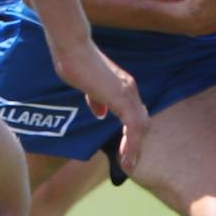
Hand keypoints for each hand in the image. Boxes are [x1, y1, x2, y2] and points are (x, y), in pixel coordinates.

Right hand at [48, 38, 148, 173]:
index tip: (126, 151)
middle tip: (129, 163)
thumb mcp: (87, 86)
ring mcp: (128, 93)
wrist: (72, 49)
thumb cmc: (75, 62)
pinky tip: (124, 158)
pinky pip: (133, 127)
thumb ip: (96, 99)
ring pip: (141, 127)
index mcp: (123, 87)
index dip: (132, 133)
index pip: (134, 114)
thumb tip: (100, 113)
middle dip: (137, 144)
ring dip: (135, 149)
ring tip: (128, 166)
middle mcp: (130, 90)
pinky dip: (131, 144)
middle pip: (142, 122)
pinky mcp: (121, 98)